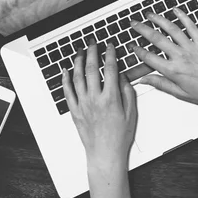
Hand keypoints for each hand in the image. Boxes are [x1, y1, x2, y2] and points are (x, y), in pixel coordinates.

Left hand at [62, 41, 137, 170]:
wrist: (105, 154)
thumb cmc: (119, 136)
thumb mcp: (131, 113)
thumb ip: (127, 92)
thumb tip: (121, 76)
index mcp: (111, 98)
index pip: (110, 69)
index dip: (110, 54)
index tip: (109, 46)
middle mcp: (95, 99)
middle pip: (91, 69)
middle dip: (92, 52)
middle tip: (92, 43)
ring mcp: (83, 104)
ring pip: (77, 77)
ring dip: (78, 62)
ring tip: (80, 52)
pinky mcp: (75, 111)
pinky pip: (67, 91)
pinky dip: (65, 79)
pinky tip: (66, 71)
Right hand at [130, 7, 197, 107]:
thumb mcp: (180, 93)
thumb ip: (160, 84)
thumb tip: (144, 80)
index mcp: (173, 70)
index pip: (149, 58)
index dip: (138, 51)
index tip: (132, 46)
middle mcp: (180, 56)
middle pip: (156, 39)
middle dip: (142, 29)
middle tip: (134, 24)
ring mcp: (191, 47)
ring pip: (171, 29)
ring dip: (158, 20)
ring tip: (149, 14)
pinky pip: (190, 26)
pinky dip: (182, 16)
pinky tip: (175, 10)